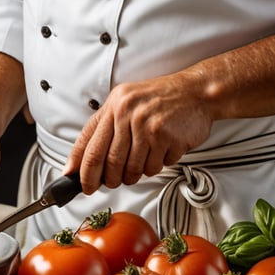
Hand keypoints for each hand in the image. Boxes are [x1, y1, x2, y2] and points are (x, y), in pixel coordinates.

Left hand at [63, 73, 213, 193]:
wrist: (196, 91)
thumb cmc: (162, 98)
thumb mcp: (127, 101)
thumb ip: (106, 127)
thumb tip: (83, 160)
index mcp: (115, 104)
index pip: (89, 143)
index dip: (81, 169)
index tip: (78, 183)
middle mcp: (128, 113)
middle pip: (108, 163)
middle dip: (110, 179)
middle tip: (113, 181)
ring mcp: (146, 125)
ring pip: (131, 170)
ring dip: (135, 174)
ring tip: (143, 160)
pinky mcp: (164, 137)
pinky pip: (153, 168)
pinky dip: (156, 166)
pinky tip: (161, 151)